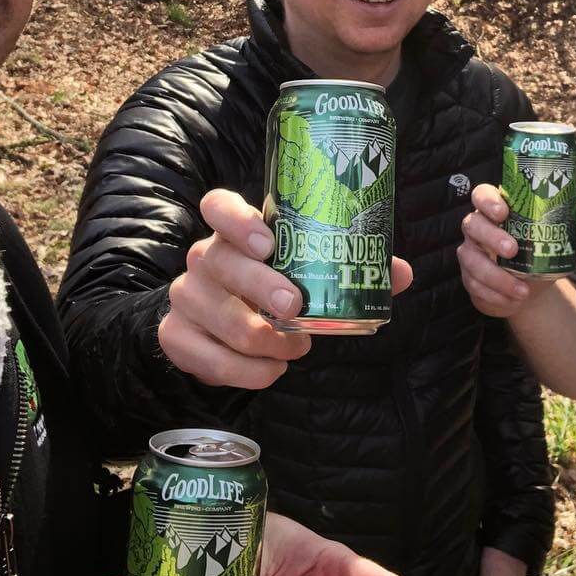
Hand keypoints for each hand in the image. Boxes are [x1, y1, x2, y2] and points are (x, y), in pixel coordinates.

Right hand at [159, 189, 413, 389]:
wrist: (225, 330)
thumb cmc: (275, 291)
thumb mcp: (309, 276)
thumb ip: (351, 268)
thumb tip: (399, 272)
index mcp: (234, 232)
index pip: (218, 205)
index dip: (237, 219)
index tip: (268, 242)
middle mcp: (205, 257)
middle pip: (218, 260)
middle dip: (257, 285)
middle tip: (294, 306)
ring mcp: (187, 296)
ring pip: (211, 311)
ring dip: (256, 335)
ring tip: (292, 349)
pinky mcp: (176, 335)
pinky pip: (203, 354)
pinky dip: (241, 369)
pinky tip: (269, 371)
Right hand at [456, 184, 554, 318]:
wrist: (527, 289)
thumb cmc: (536, 254)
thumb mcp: (551, 237)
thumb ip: (563, 219)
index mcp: (494, 211)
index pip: (482, 195)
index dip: (488, 201)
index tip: (503, 212)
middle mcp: (477, 229)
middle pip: (472, 224)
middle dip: (491, 237)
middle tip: (513, 250)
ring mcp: (470, 254)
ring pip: (472, 260)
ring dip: (496, 276)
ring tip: (522, 290)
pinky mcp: (469, 278)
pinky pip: (475, 286)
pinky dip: (495, 295)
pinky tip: (512, 301)